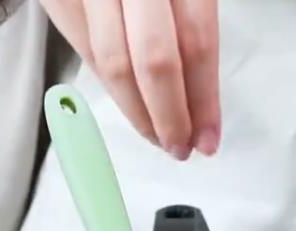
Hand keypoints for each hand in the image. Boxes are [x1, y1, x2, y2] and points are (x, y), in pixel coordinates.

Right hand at [39, 0, 220, 159]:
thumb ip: (188, 19)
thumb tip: (200, 94)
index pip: (196, 42)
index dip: (203, 98)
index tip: (210, 135)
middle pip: (155, 59)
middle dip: (170, 115)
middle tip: (182, 146)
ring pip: (113, 63)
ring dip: (138, 113)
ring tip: (158, 136)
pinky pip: (86, 49)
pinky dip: (111, 85)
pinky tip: (131, 104)